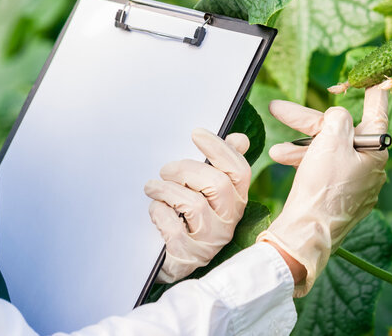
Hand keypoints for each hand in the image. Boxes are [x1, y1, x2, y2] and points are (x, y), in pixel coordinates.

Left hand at [144, 128, 250, 282]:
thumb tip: (239, 139)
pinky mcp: (189, 256)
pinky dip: (160, 213)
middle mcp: (229, 221)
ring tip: (152, 188)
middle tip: (165, 170)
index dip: (219, 149)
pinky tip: (155, 210)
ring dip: (167, 190)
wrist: (171, 259)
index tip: (196, 133)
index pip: (239, 170)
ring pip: (194, 205)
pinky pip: (174, 227)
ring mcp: (211, 241)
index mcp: (236, 200)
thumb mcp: (206, 190)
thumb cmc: (189, 217)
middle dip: (186, 170)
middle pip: (218, 184)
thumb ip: (222, 164)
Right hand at [257, 87, 388, 295]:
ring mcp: (354, 183)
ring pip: (326, 152)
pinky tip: (282, 160)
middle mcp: (369, 166)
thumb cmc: (323, 190)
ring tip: (276, 150)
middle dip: (307, 123)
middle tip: (280, 108)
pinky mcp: (338, 195)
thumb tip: (337, 117)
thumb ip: (337, 119)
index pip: (376, 112)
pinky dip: (304, 163)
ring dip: (299, 146)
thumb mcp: (331, 142)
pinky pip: (322, 169)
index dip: (371, 92)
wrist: (306, 233)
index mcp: (376, 151)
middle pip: (339, 132)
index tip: (375, 78)